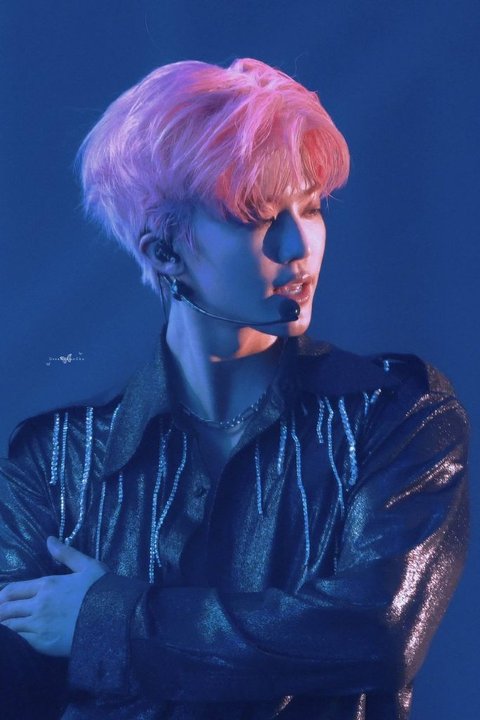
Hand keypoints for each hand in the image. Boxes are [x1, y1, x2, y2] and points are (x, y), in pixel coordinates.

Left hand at [0, 537, 107, 656]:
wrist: (116, 619)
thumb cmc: (103, 591)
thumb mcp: (88, 566)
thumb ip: (66, 554)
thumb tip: (49, 539)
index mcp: (48, 584)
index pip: (13, 590)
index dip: (1, 596)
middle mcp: (39, 604)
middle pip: (6, 608)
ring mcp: (39, 625)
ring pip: (9, 626)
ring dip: (3, 626)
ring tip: (2, 629)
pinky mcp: (43, 644)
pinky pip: (19, 641)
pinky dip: (12, 639)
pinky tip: (11, 641)